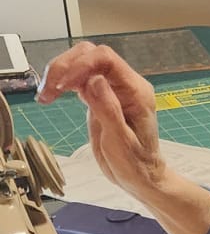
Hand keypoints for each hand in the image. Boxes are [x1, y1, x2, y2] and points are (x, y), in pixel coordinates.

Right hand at [39, 44, 164, 202]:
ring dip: (59, 74)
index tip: (62, 84)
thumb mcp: (121, 142)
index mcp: (136, 91)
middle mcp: (124, 84)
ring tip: (45, 95)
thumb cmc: (136, 164)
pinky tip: (50, 96)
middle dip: (65, 67)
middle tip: (48, 90)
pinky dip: (61, 84)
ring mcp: (111, 89)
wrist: (139, 178)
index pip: (106, 59)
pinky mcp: (99, 96)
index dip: (80, 66)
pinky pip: (78, 79)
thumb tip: (94, 80)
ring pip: (81, 63)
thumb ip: (109, 110)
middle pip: (90, 55)